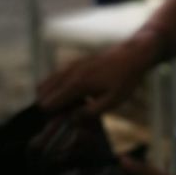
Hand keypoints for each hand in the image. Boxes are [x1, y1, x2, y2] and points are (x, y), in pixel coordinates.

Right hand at [38, 40, 154, 116]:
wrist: (133, 54)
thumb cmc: (125, 79)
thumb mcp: (112, 101)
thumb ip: (90, 113)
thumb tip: (71, 120)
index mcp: (76, 84)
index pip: (48, 103)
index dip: (52, 115)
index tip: (64, 120)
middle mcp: (69, 72)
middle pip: (42, 92)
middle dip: (49, 105)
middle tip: (66, 113)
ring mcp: (71, 65)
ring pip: (47, 82)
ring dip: (52, 95)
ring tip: (69, 104)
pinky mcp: (75, 61)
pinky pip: (56, 75)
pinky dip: (57, 86)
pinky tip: (74, 93)